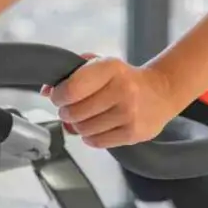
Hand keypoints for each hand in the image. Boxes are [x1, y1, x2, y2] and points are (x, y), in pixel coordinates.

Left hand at [41, 54, 178, 148]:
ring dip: (77, 126)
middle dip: (66, 112)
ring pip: (84, 129)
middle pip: (75, 112)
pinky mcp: (133, 133)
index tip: (59, 97)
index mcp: (111, 68)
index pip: (72, 89)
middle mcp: (122, 90)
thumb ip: (71, 73)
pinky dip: (90, 137)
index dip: (58, 96)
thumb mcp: (100, 65)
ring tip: (85, 118)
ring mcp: (129, 113)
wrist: (162, 92)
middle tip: (69, 110)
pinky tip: (96, 127)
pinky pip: (97, 142)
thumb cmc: (125, 78)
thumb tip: (46, 90)